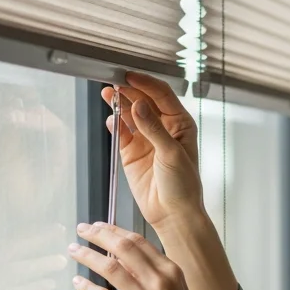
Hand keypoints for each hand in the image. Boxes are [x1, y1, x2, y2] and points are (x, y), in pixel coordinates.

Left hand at [68, 221, 220, 289]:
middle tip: (82, 230)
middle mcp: (159, 281)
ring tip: (74, 251)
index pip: (138, 241)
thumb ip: (152, 276)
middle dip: (98, 235)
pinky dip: (87, 287)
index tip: (98, 226)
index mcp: (171, 271)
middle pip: (122, 247)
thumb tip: (123, 263)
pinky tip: (77, 282)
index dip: (114, 231)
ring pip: (109, 268)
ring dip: (87, 256)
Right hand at [102, 73, 204, 231]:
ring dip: (118, 103)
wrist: (172, 213)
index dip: (145, 83)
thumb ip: (153, 128)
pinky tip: (110, 118)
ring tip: (106, 93)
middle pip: (143, 100)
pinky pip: (120, 132)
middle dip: (129, 90)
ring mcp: (146, 139)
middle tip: (113, 81)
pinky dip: (114, 123)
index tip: (129, 76)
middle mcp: (163, 128)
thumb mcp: (172, 153)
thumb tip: (138, 105)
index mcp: (180, 124)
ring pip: (129, 113)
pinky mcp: (131, 152)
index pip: (162, 95)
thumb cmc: (183, 185)